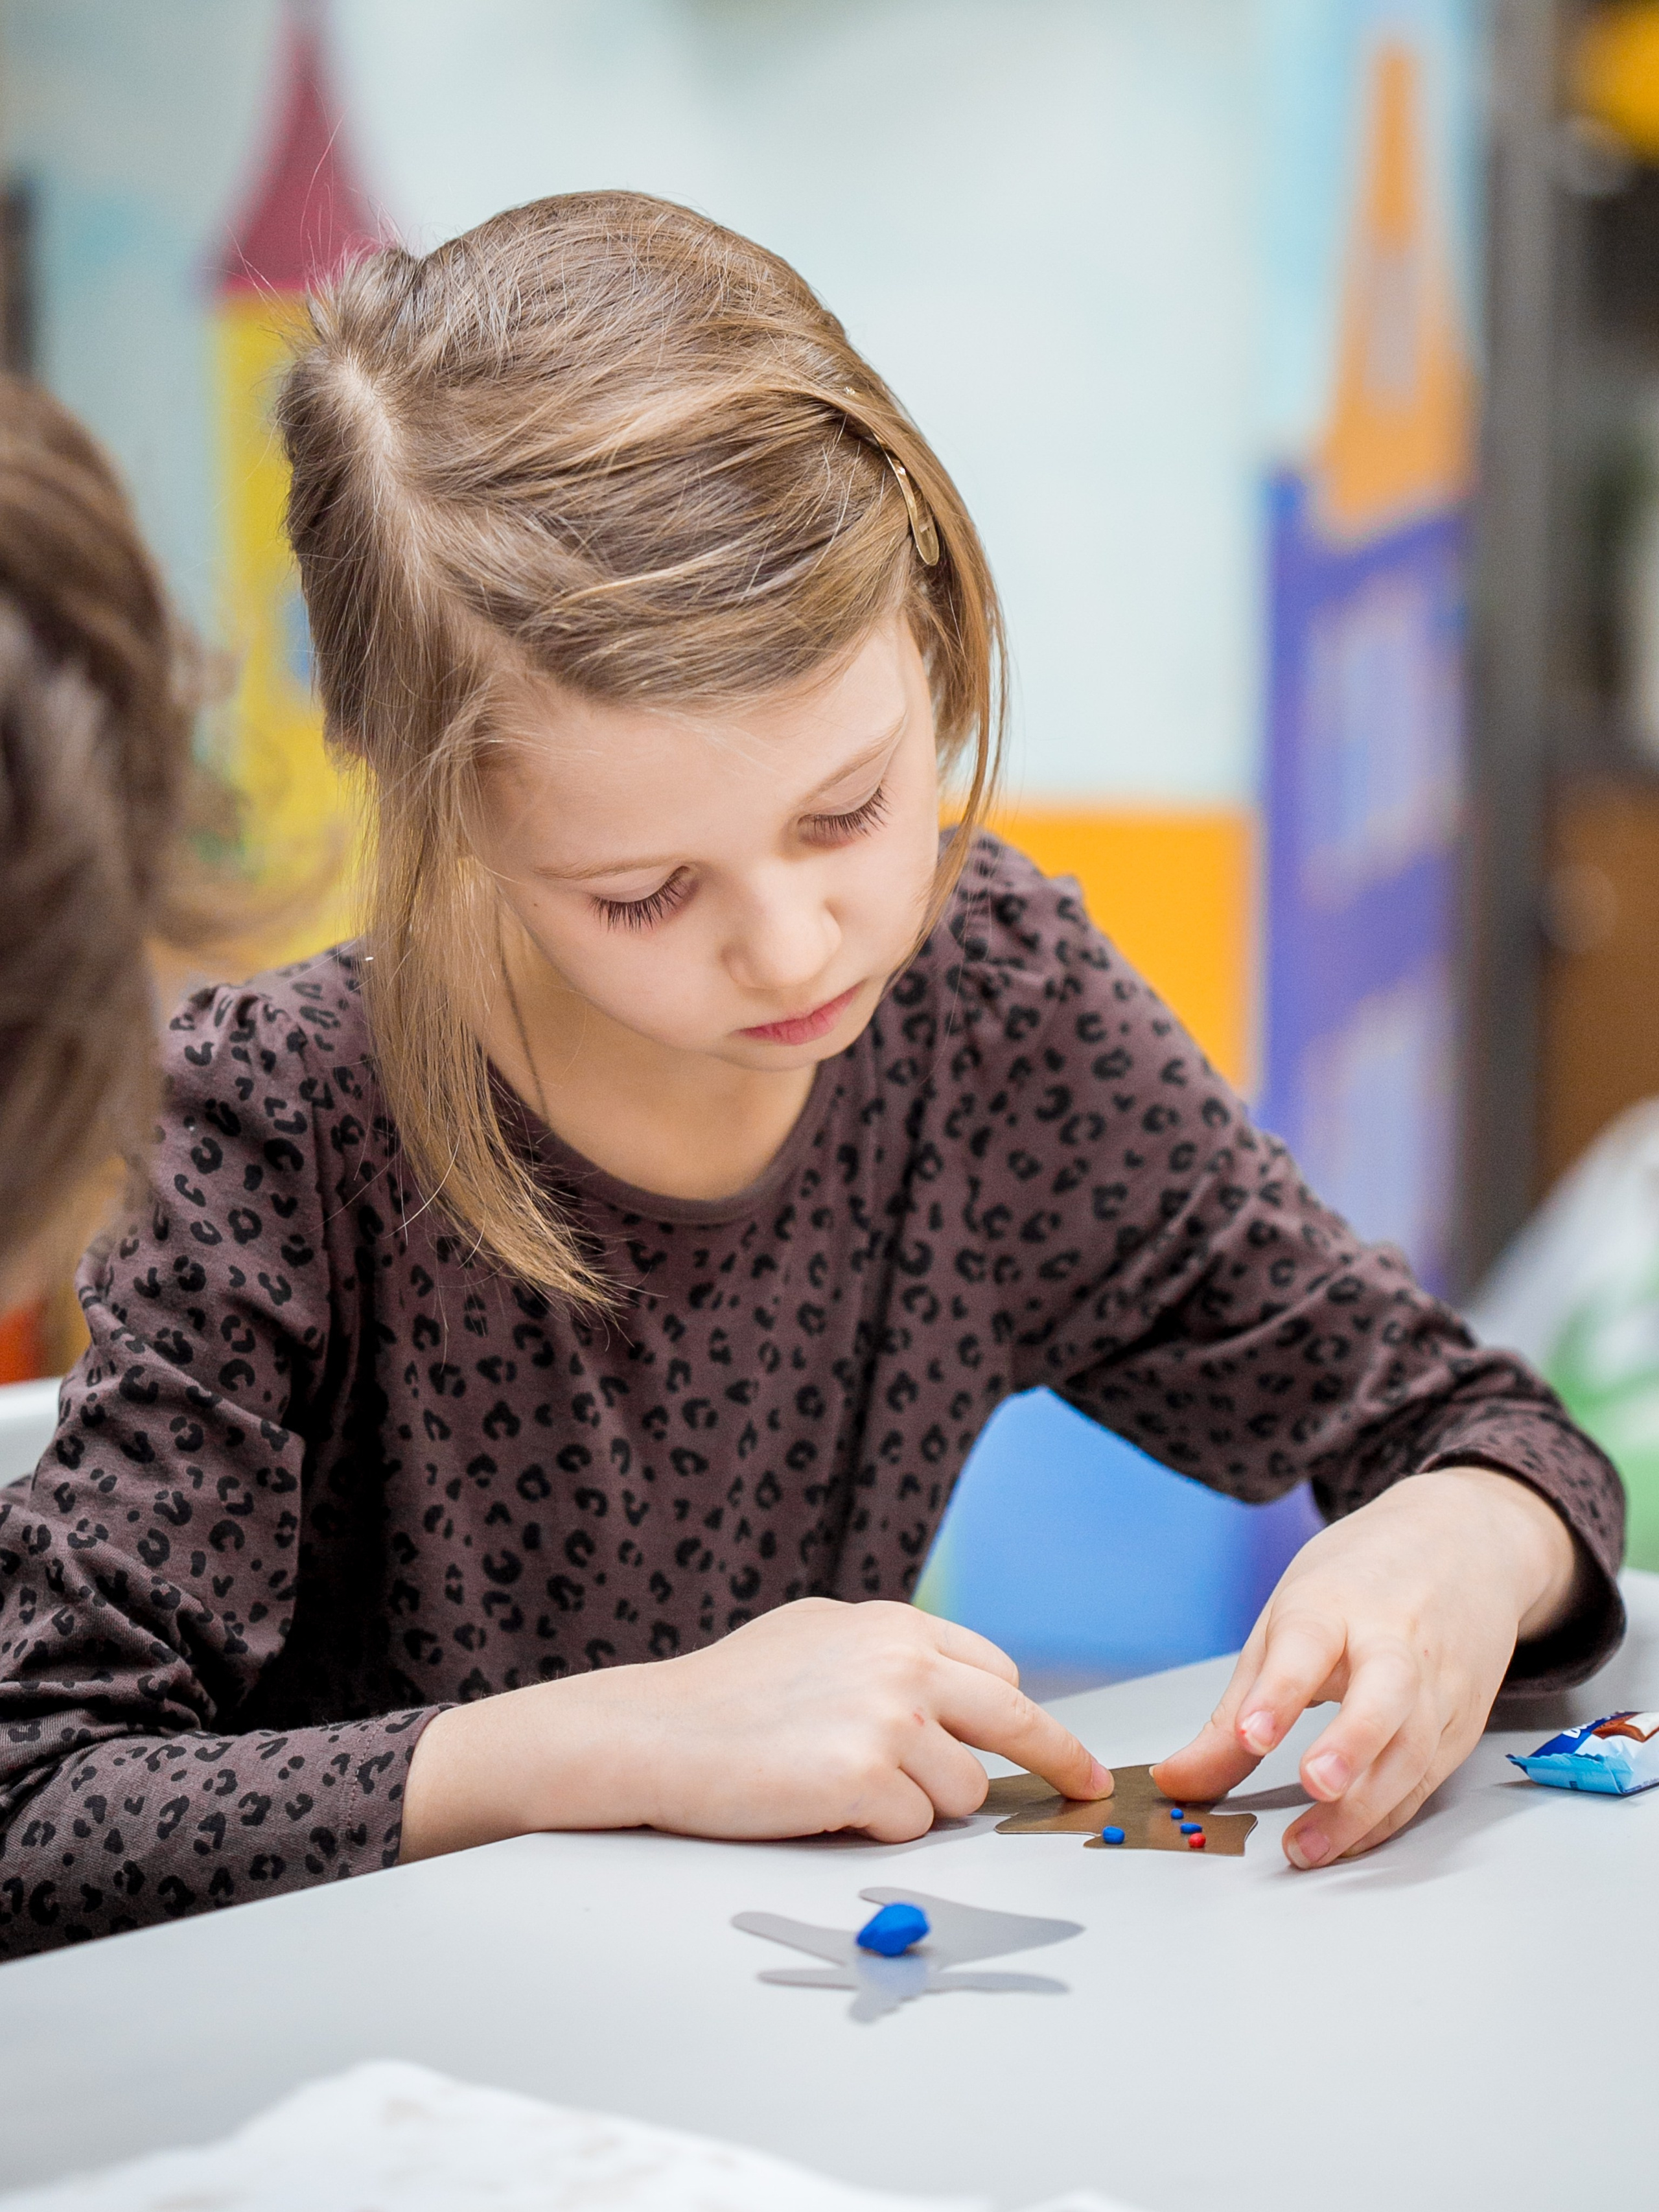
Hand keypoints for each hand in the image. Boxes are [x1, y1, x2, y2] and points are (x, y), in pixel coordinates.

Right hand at [401, 1596, 1108, 1859]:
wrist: (652, 1734)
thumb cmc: (726, 1696)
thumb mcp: (817, 1638)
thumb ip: (888, 1654)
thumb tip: (956, 1686)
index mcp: (895, 1623)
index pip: (996, 1673)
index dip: (1021, 1718)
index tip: (1060, 1752)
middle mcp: (903, 1658)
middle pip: (1014, 1719)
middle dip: (1059, 1759)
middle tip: (1087, 1787)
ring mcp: (888, 1715)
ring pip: (961, 1792)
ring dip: (919, 1808)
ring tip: (845, 1791)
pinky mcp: (865, 1775)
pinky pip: (913, 1828)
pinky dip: (878, 1832)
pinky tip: (824, 1808)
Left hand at [1152, 1467, 1583, 1868]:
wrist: (1463, 1542)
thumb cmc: (1360, 1581)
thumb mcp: (1286, 1620)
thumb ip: (1236, 1709)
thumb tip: (1177, 1781)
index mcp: (1336, 1604)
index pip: (1307, 1643)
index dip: (1279, 1692)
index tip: (1252, 1736)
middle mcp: (1396, 1642)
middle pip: (1385, 1694)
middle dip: (1352, 1742)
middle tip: (1315, 1784)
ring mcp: (1439, 1684)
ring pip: (1413, 1750)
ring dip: (1364, 1808)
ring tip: (1308, 1846)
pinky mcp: (1464, 1721)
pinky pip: (1426, 1778)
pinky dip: (1388, 1816)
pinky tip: (1347, 1840)